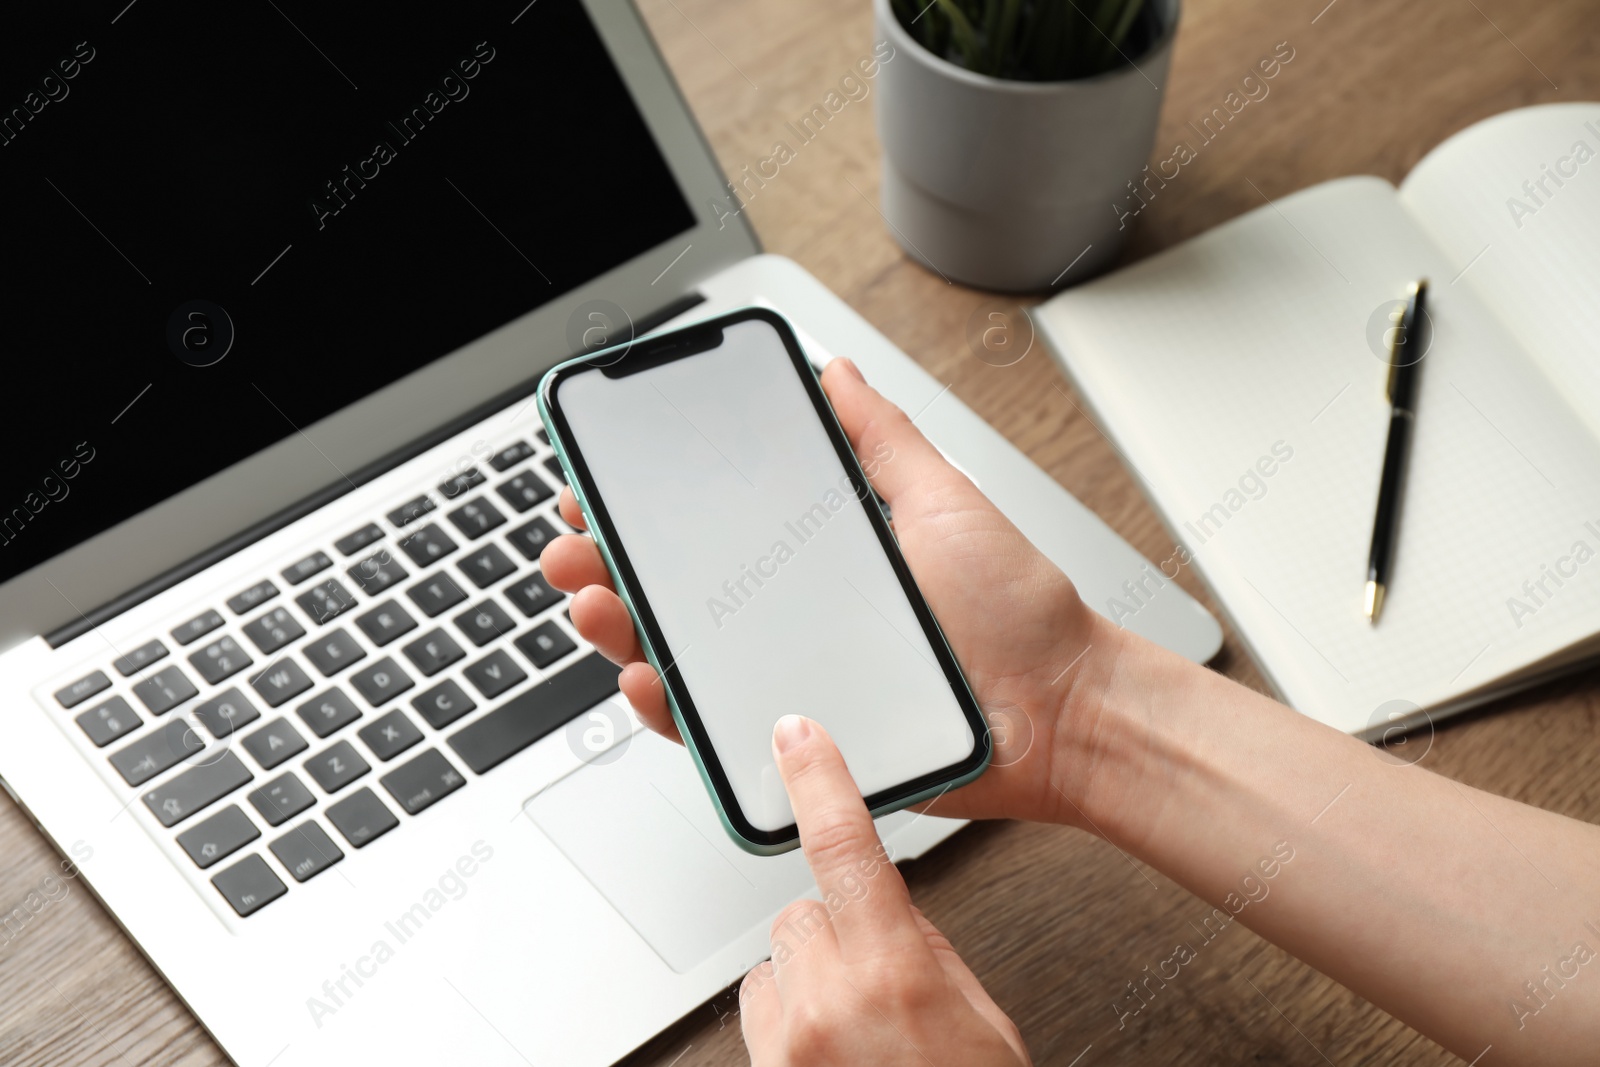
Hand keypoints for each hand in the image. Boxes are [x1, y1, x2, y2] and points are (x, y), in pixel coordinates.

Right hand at [539, 357, 1115, 827]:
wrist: (1062, 710)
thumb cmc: (1018, 613)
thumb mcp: (944, 501)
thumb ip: (883, 439)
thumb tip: (838, 374)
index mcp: (818, 559)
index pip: (713, 529)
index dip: (649, 509)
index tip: (604, 487)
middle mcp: (794, 617)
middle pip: (681, 592)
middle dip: (611, 566)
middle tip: (576, 547)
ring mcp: (793, 677)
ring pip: (684, 659)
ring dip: (623, 629)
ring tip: (596, 603)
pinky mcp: (803, 740)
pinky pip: (718, 729)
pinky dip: (670, 710)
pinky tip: (646, 678)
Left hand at [739, 713, 1029, 1064]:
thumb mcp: (982, 1024)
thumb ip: (928, 953)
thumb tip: (888, 910)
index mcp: (895, 974)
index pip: (845, 850)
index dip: (820, 782)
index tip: (796, 737)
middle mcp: (827, 1003)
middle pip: (804, 912)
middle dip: (838, 933)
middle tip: (883, 989)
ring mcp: (787, 1046)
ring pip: (777, 961)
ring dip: (809, 980)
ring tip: (858, 1035)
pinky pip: (759, 1012)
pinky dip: (789, 1020)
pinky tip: (832, 1056)